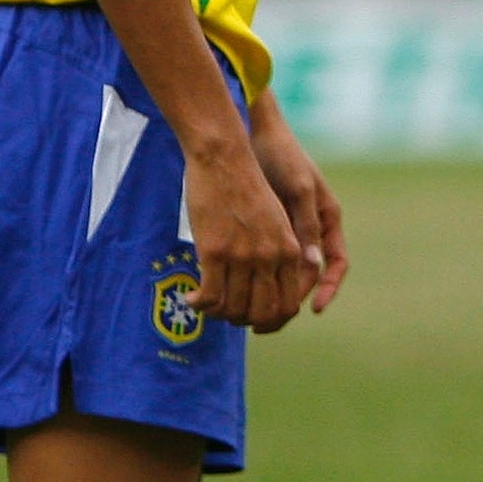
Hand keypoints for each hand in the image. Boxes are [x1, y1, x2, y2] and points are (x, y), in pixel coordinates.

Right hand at [183, 133, 309, 332]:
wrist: (225, 158)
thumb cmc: (247, 186)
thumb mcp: (277, 220)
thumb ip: (281, 251)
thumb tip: (274, 285)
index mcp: (289, 251)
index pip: (289, 305)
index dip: (273, 321)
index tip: (257, 323)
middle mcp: (271, 258)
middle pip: (264, 313)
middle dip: (246, 322)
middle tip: (230, 317)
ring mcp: (244, 256)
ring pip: (234, 308)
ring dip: (220, 315)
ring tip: (208, 306)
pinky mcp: (215, 252)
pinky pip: (210, 297)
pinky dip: (200, 305)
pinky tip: (192, 299)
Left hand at [249, 97, 348, 321]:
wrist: (253, 131)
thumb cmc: (281, 155)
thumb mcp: (298, 188)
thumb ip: (306, 225)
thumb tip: (315, 263)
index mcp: (328, 219)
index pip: (336, 264)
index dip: (328, 288)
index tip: (314, 309)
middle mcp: (311, 227)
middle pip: (308, 274)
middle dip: (292, 299)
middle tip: (270, 321)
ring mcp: (290, 226)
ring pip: (286, 270)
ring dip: (272, 291)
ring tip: (250, 312)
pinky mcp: (267, 223)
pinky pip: (266, 257)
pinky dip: (256, 274)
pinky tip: (237, 285)